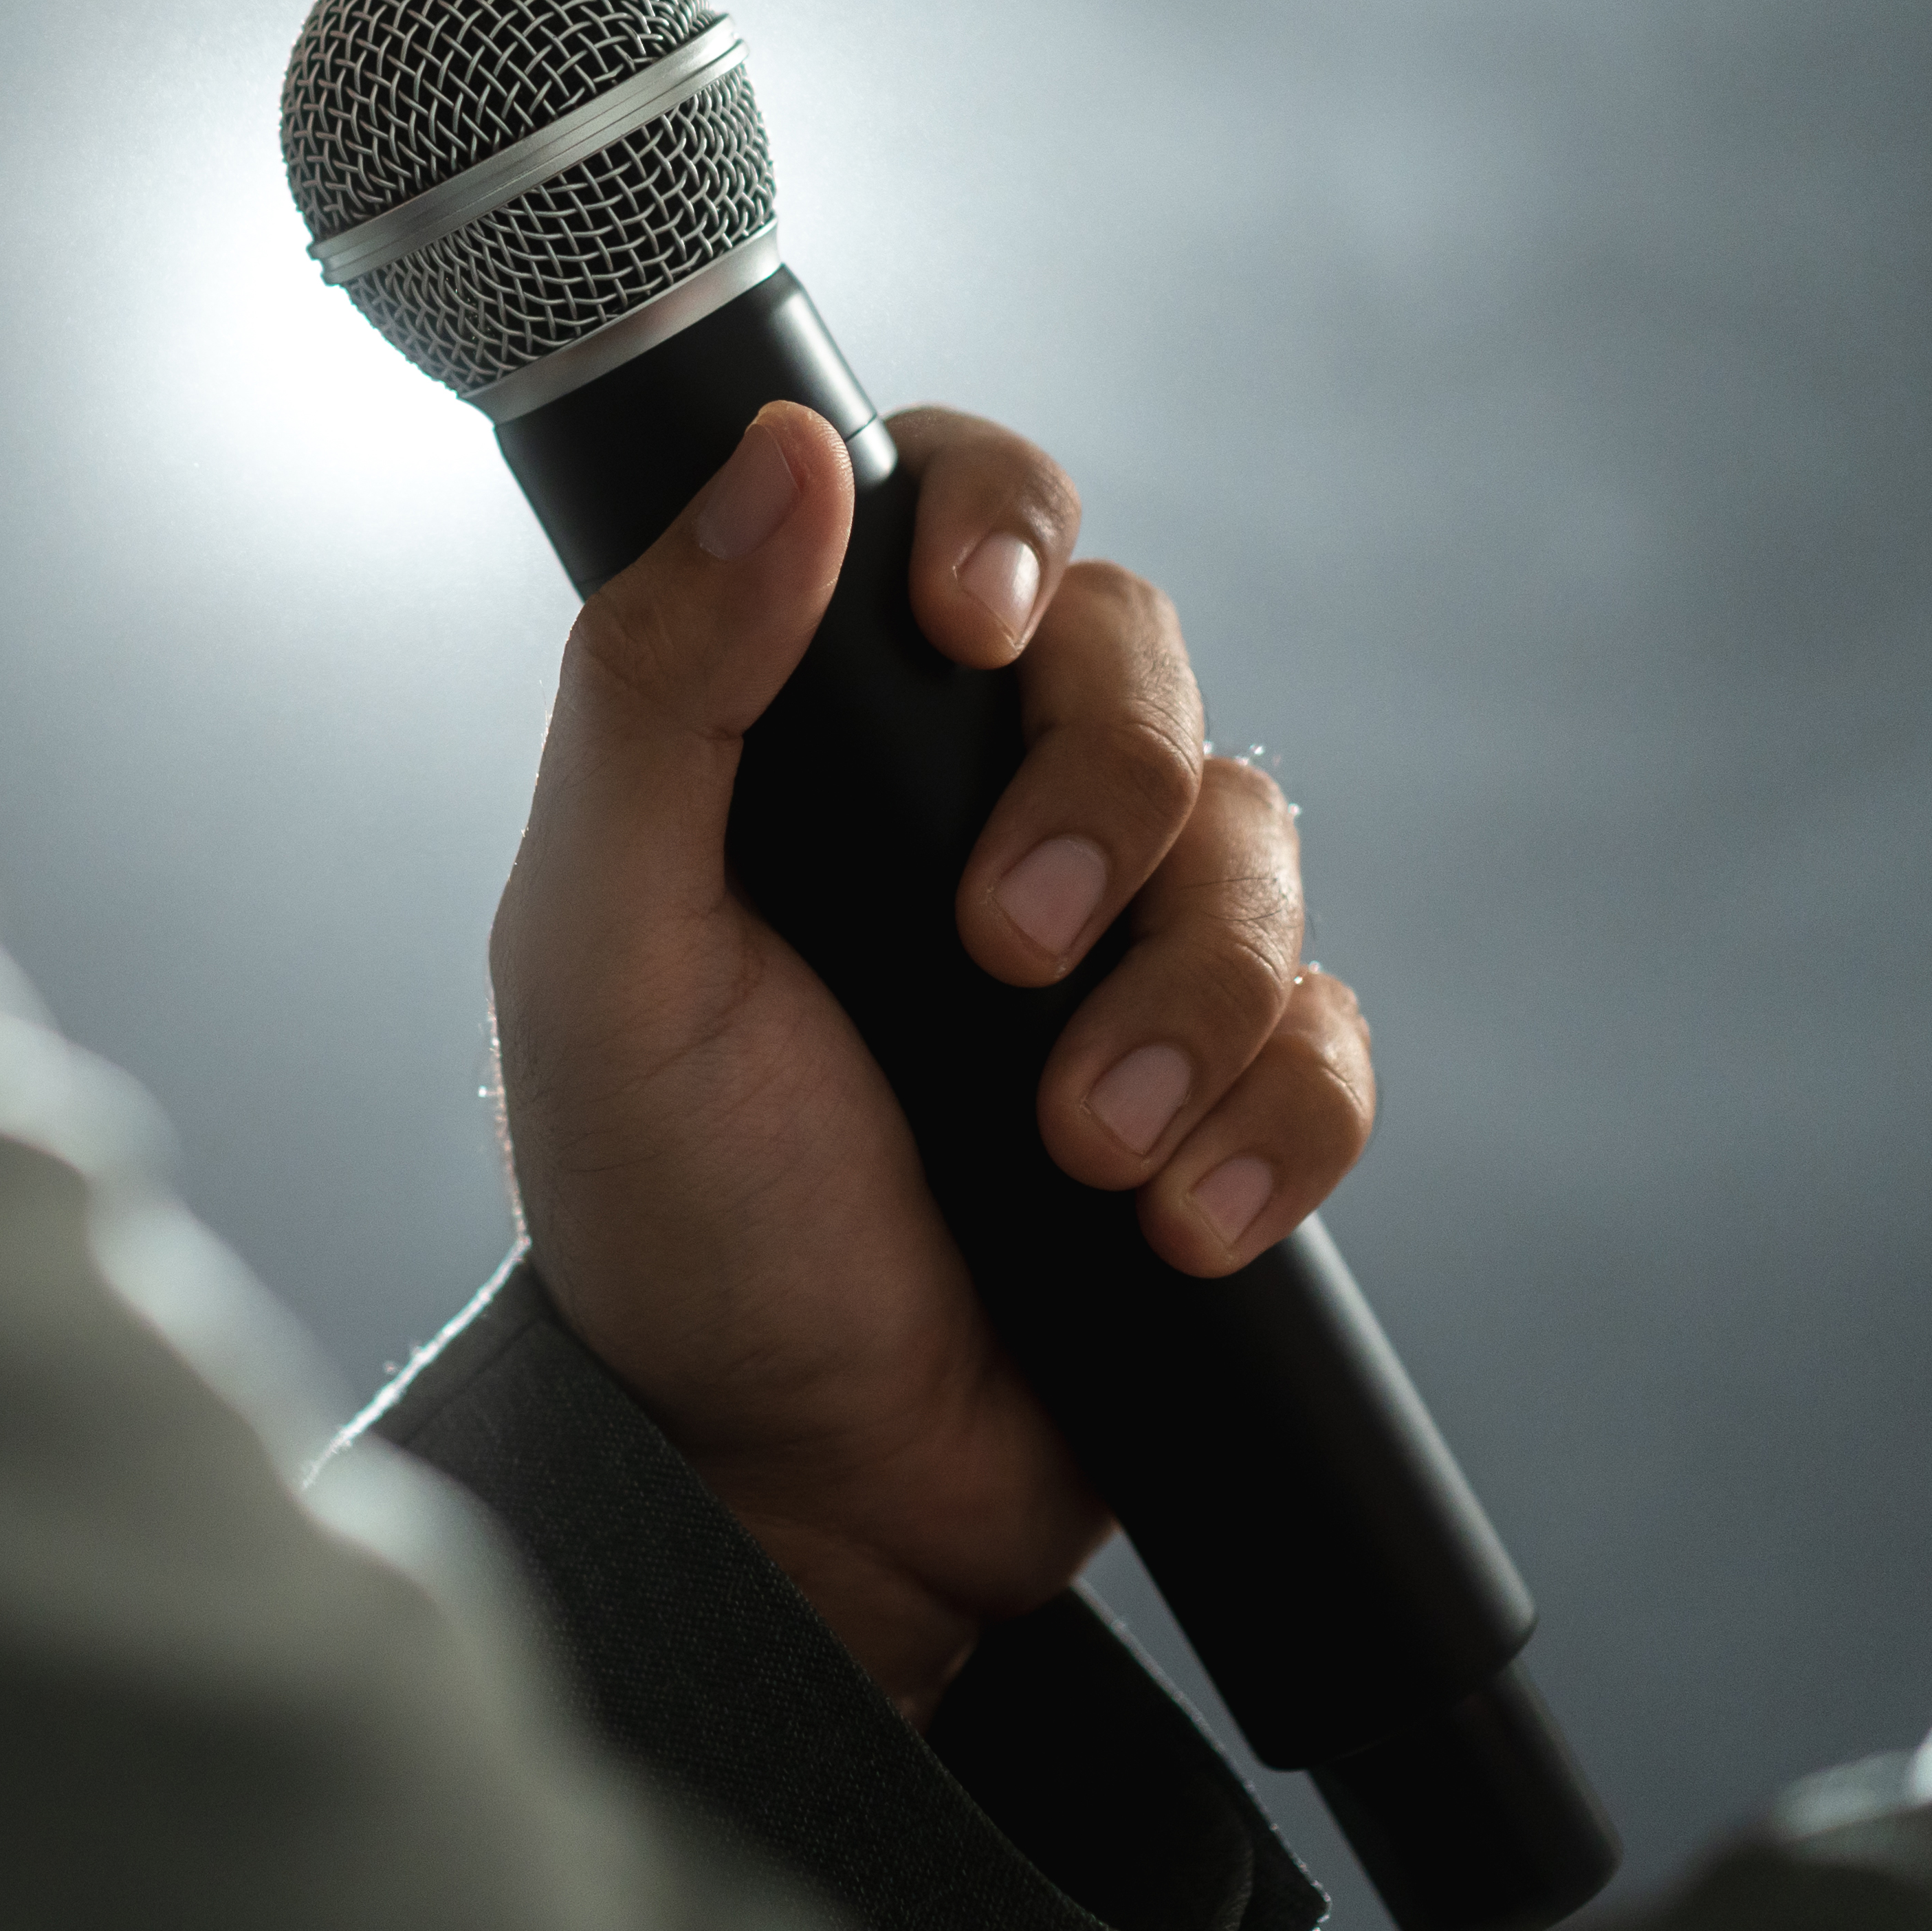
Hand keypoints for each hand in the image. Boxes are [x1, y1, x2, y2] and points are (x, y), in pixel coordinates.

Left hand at [487, 402, 1375, 1721]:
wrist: (789, 1478)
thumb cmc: (667, 1209)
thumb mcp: (604, 947)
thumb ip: (656, 694)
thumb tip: (775, 452)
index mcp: (826, 737)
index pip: (961, 512)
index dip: (1001, 520)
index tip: (968, 620)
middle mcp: (983, 806)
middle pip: (1141, 660)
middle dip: (1100, 797)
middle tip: (1000, 950)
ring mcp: (1117, 947)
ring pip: (1257, 845)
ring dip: (1185, 996)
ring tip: (1076, 1145)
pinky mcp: (1221, 1094)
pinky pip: (1327, 1039)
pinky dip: (1274, 1122)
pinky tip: (1175, 1222)